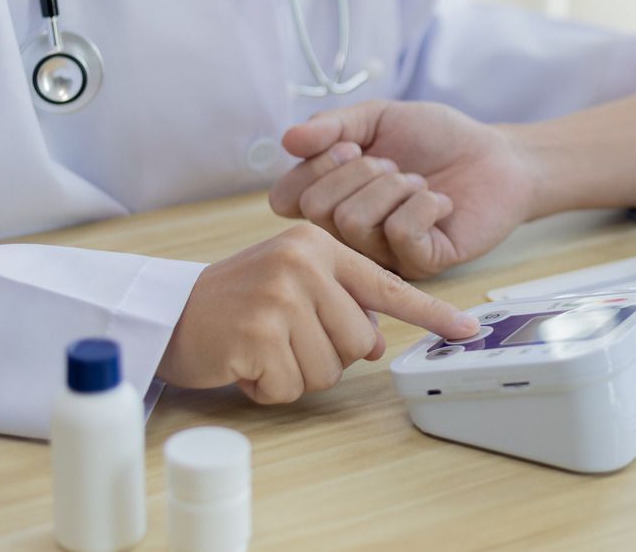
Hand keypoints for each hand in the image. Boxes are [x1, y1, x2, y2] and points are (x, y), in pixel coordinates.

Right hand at [156, 224, 479, 402]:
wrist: (168, 312)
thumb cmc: (235, 302)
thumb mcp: (293, 284)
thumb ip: (339, 303)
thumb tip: (377, 344)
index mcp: (318, 247)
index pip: (386, 287)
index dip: (431, 313)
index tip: (467, 330)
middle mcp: (303, 264)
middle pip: (360, 342)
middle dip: (327, 355)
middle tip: (284, 340)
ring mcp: (281, 297)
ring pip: (329, 369)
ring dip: (295, 373)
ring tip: (262, 348)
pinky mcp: (258, 333)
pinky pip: (291, 387)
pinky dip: (269, 388)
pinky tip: (245, 364)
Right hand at [268, 101, 536, 278]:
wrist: (495, 156)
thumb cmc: (435, 139)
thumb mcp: (378, 117)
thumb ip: (332, 125)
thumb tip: (288, 139)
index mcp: (330, 199)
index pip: (285, 198)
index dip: (315, 167)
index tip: (351, 145)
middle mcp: (348, 234)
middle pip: (317, 209)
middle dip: (361, 171)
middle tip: (394, 165)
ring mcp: (382, 255)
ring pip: (354, 222)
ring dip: (395, 186)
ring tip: (419, 183)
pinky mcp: (419, 266)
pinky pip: (399, 234)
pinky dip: (424, 205)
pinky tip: (441, 204)